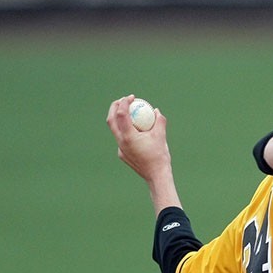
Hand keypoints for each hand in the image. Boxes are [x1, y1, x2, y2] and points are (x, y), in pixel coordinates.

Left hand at [106, 95, 181, 212]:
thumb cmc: (160, 156)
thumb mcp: (161, 135)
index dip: (124, 103)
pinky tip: (137, 131)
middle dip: (115, 107)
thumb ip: (159, 121)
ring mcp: (120, 149)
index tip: (131, 97)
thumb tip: (156, 110)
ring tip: (130, 112)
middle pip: (111, 120)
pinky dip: (127, 132)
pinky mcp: (122, 154)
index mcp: (128, 137)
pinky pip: (122, 139)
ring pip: (115, 130)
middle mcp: (121, 142)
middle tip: (124, 100)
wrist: (156, 176)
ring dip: (119, 119)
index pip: (121, 114)